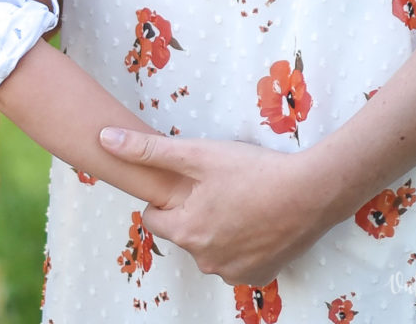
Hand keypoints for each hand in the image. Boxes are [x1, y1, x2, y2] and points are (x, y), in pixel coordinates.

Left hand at [99, 127, 327, 285]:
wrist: (311, 192)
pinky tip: (259, 218)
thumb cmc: (253, 170)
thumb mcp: (198, 153)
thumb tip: (104, 139)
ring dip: (219, 227)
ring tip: (242, 199)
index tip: (191, 180)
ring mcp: (233, 273)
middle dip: (194, 211)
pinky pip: (238, 259)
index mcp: (185, 232)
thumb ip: (148, 150)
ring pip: (211, 246)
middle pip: (184, 232)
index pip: (154, 217)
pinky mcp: (259, 276)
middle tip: (220, 185)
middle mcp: (205, 261)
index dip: (168, 196)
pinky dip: (243, 242)